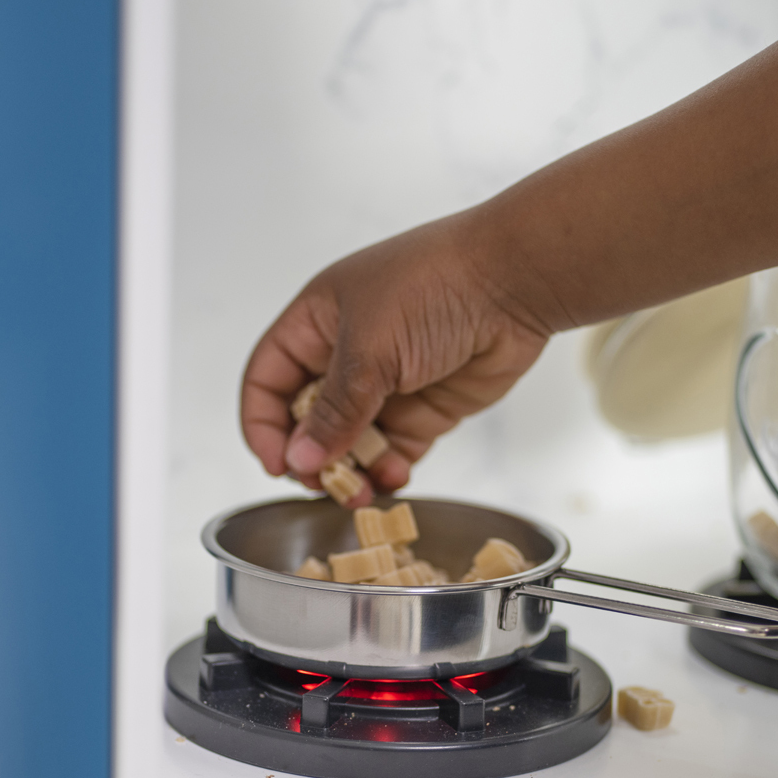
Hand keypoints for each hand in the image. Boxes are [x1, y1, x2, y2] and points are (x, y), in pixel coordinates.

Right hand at [240, 210, 554, 504]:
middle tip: (324, 486)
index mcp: (316, 323)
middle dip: (311, 458)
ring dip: (351, 473)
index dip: (263, 424)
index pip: (267, 380)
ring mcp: (387, 385)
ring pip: (351, 444)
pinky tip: (395, 477)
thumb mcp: (370, 348)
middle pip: (307, 421)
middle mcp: (346, 355)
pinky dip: (390, 470)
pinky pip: (394, 451)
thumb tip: (300, 459)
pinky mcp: (425, 409)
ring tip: (362, 493)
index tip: (276, 464)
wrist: (514, 284)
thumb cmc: (435, 288)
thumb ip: (335, 410)